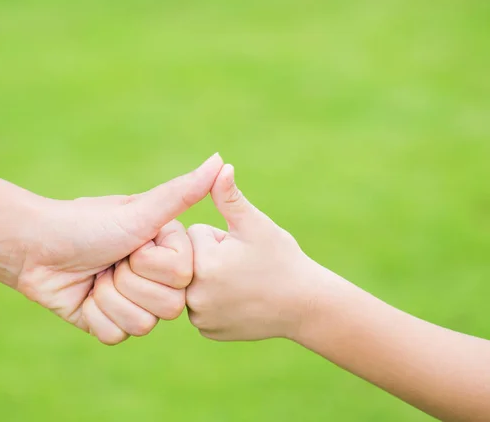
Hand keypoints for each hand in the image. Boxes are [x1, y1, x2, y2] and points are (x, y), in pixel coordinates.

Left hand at [16, 154, 222, 334]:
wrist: (36, 247)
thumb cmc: (88, 222)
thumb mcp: (141, 210)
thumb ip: (184, 191)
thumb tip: (220, 158)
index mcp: (168, 254)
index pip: (183, 278)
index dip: (152, 265)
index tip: (131, 245)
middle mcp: (156, 280)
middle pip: (168, 308)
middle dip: (128, 283)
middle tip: (110, 262)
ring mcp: (133, 303)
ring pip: (143, 326)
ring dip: (109, 299)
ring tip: (95, 278)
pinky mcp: (109, 323)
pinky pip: (116, 336)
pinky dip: (94, 316)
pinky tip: (84, 296)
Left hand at [186, 164, 333, 341]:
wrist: (305, 306)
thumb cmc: (283, 260)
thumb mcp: (256, 225)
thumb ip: (229, 197)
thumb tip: (218, 164)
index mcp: (203, 264)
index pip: (194, 234)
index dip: (219, 237)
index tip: (240, 250)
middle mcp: (193, 295)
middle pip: (190, 259)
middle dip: (211, 256)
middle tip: (242, 267)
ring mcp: (199, 318)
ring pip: (193, 282)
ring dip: (210, 278)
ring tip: (241, 282)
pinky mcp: (206, 331)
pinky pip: (200, 305)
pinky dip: (215, 301)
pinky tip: (238, 300)